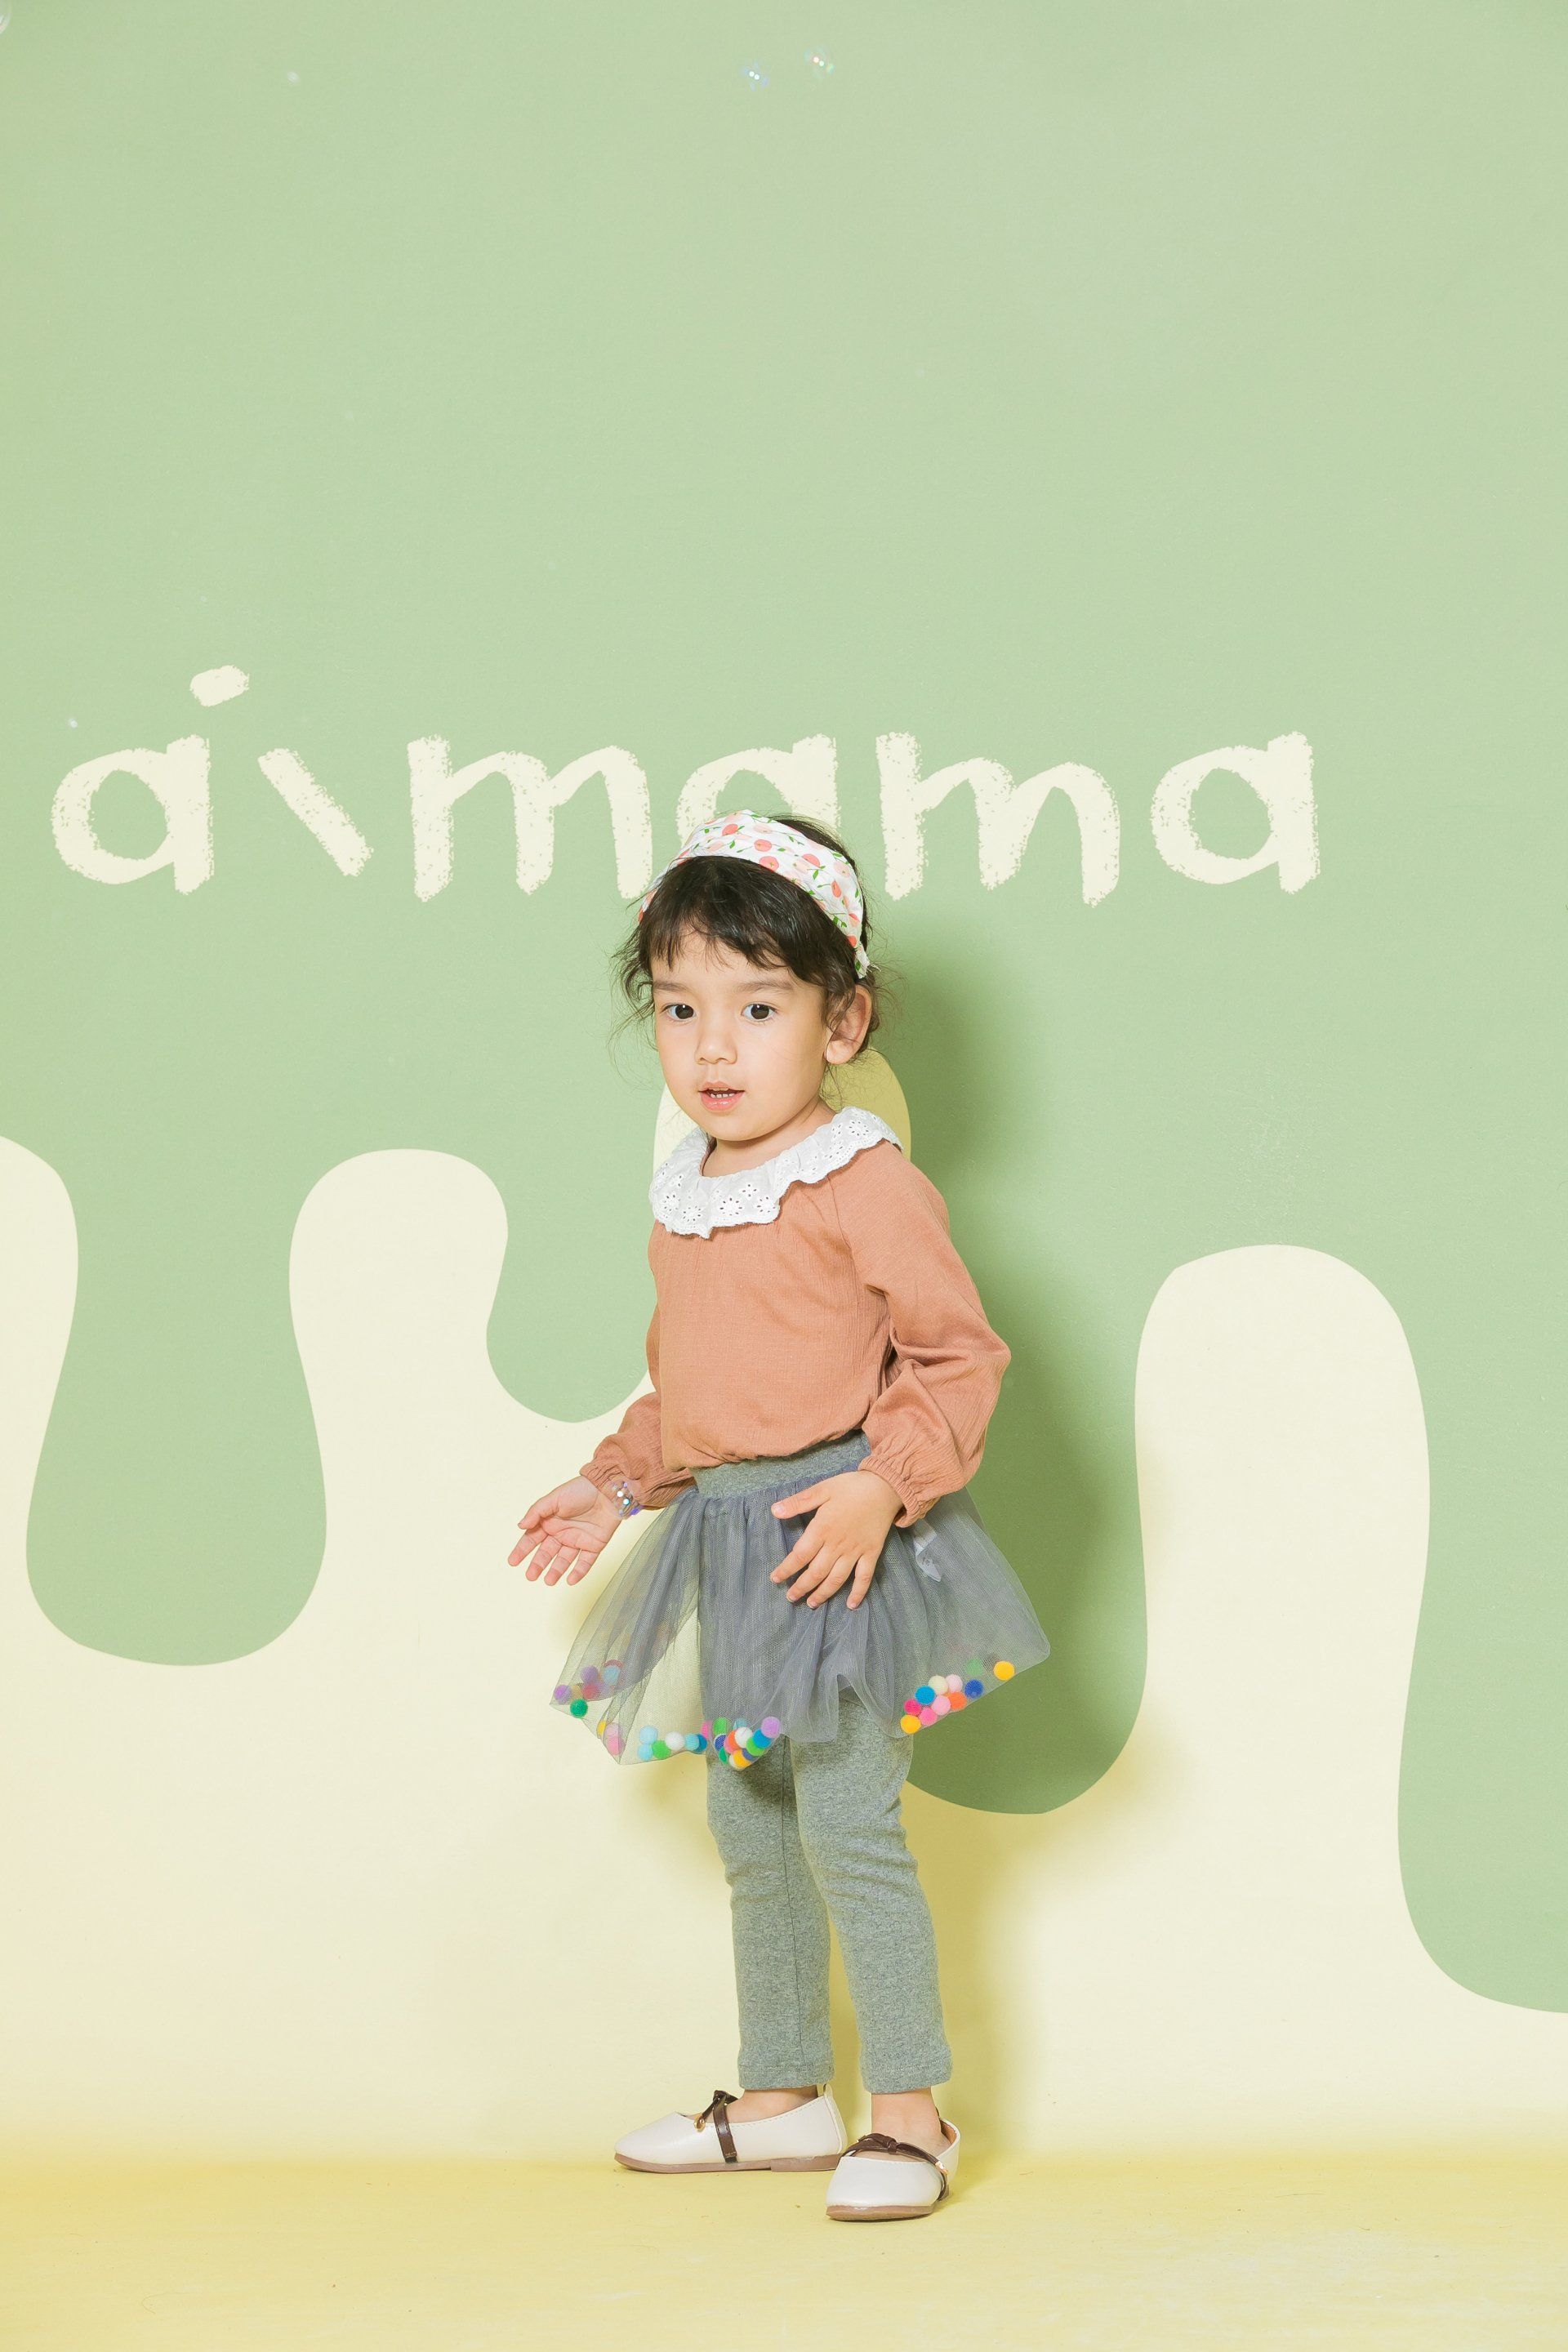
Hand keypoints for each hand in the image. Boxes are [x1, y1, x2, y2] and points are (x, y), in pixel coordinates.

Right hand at [508, 1477, 621, 1584]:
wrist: (608, 1490)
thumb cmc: (580, 1490)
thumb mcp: (554, 1498)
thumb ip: (537, 1512)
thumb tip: (521, 1525)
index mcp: (550, 1521)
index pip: (532, 1539)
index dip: (522, 1550)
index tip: (512, 1562)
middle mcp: (562, 1533)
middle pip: (546, 1553)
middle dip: (538, 1565)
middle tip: (531, 1576)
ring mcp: (578, 1540)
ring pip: (564, 1560)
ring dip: (556, 1571)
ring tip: (549, 1581)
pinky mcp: (594, 1545)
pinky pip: (585, 1562)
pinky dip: (579, 1572)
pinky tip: (571, 1580)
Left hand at [768, 1469, 901, 1609]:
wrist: (885, 1487)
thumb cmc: (851, 1487)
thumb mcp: (822, 1488)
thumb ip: (798, 1502)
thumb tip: (774, 1510)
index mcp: (822, 1528)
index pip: (800, 1555)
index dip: (786, 1569)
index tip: (775, 1579)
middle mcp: (837, 1544)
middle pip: (816, 1572)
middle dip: (801, 1587)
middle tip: (790, 1597)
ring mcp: (856, 1551)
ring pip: (837, 1579)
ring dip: (823, 1593)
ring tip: (811, 1604)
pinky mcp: (872, 1553)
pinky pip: (864, 1577)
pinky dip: (858, 1592)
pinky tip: (851, 1605)